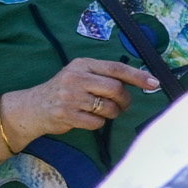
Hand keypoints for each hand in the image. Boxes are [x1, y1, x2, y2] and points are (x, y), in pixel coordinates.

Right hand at [4, 56, 161, 139]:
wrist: (32, 107)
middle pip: (115, 89)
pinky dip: (98, 123)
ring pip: (108, 107)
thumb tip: (142, 81)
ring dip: (112, 113)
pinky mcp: (67, 115)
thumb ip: (104, 76)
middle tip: (121, 104)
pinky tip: (87, 118)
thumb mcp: (80, 75)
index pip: (115, 68)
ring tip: (102, 111)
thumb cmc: (65, 91)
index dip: (137, 76)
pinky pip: (97, 122)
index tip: (154, 83)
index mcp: (82, 65)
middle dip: (124, 100)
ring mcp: (70, 97)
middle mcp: (75, 78)